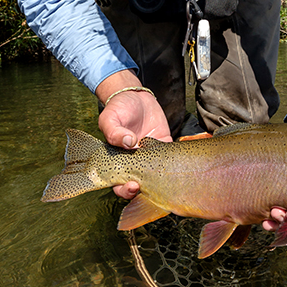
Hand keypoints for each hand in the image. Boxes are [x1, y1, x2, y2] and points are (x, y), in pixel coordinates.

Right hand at [96, 71, 171, 200]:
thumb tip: (128, 142)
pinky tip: (176, 159)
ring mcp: (151, 156)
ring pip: (157, 176)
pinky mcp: (164, 145)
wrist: (135, 96)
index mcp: (118, 161)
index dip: (124, 189)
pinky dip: (175, 161)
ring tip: (163, 174)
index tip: (131, 185)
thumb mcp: (110, 118)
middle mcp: (135, 162)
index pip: (119, 184)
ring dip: (161, 180)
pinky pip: (171, 157)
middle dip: (144, 191)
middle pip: (139, 186)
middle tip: (147, 185)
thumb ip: (113, 131)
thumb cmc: (118, 109)